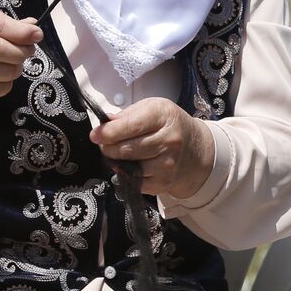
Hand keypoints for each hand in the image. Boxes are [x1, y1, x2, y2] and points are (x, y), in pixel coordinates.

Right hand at [0, 4, 41, 134]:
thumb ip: (13, 25)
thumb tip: (33, 27)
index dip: (22, 32)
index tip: (37, 35)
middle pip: (1, 49)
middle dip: (23, 51)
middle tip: (28, 51)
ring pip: (5, 70)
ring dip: (16, 68)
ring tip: (12, 63)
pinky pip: (1, 87)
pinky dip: (7, 83)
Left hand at [90, 98, 214, 198]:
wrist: (196, 149)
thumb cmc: (169, 124)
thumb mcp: (153, 108)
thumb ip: (128, 114)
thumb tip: (104, 125)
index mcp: (164, 116)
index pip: (130, 126)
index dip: (107, 132)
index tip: (95, 135)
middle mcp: (168, 140)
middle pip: (125, 149)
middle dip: (108, 147)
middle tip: (106, 144)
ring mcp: (167, 164)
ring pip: (127, 167)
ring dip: (117, 161)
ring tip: (121, 153)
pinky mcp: (163, 182)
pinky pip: (133, 181)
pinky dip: (127, 174)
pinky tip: (133, 165)